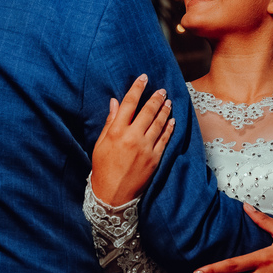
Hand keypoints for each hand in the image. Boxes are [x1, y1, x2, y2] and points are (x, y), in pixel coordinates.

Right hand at [90, 74, 174, 204]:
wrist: (112, 194)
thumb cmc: (103, 168)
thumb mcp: (100, 143)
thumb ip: (109, 122)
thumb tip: (114, 102)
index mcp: (116, 131)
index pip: (129, 103)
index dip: (137, 88)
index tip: (143, 78)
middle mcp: (132, 137)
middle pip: (147, 111)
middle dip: (156, 98)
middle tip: (162, 90)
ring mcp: (145, 148)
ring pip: (159, 123)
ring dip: (165, 110)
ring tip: (168, 101)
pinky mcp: (155, 159)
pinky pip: (164, 139)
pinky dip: (169, 128)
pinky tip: (172, 120)